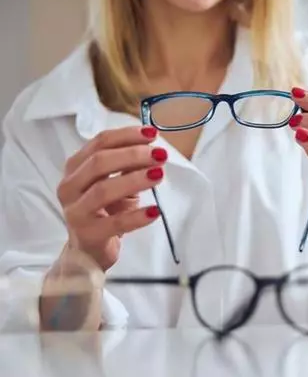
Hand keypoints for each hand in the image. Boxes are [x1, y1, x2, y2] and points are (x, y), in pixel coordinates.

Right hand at [56, 126, 167, 270]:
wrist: (89, 249)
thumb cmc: (105, 210)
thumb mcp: (116, 182)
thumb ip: (128, 165)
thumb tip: (152, 148)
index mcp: (76, 167)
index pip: (100, 143)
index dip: (127, 136)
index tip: (152, 134)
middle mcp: (70, 186)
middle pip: (99, 162)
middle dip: (133, 155)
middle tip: (160, 155)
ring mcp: (76, 211)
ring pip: (104, 190)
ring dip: (135, 179)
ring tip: (159, 175)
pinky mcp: (88, 234)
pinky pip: (115, 223)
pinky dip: (137, 216)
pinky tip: (155, 211)